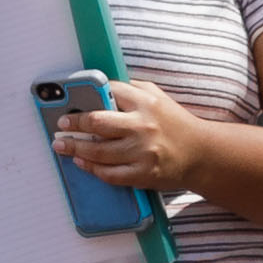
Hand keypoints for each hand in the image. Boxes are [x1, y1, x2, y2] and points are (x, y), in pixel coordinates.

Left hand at [46, 73, 211, 201]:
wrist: (201, 154)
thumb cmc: (175, 124)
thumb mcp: (158, 97)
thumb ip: (131, 90)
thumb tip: (100, 88)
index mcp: (145, 102)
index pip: (108, 93)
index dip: (86, 97)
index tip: (71, 104)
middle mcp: (142, 126)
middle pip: (97, 122)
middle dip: (74, 123)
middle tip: (61, 125)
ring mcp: (141, 152)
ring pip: (98, 151)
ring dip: (75, 148)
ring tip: (61, 145)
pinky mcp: (142, 174)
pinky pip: (109, 173)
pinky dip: (91, 168)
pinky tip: (81, 162)